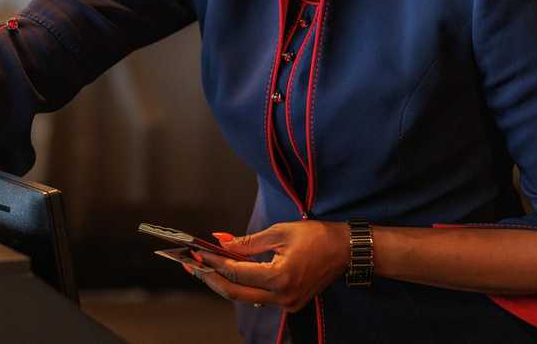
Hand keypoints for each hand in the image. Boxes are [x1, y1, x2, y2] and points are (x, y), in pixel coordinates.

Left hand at [192, 221, 350, 312]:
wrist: (344, 250)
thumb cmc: (315, 237)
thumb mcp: (279, 232)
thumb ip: (248, 242)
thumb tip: (221, 242)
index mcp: (279, 277)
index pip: (236, 272)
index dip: (214, 262)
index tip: (198, 251)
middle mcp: (282, 296)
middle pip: (235, 292)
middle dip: (211, 278)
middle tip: (192, 264)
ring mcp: (286, 304)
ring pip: (245, 297)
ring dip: (224, 283)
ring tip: (205, 267)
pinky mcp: (289, 303)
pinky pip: (258, 297)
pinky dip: (241, 285)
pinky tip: (228, 273)